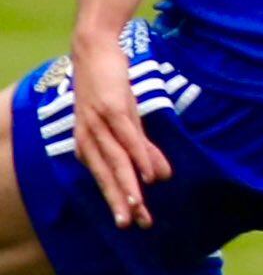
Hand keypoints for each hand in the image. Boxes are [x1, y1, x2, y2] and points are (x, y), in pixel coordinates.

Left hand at [67, 32, 171, 228]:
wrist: (94, 50)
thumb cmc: (110, 86)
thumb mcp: (128, 121)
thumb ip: (143, 149)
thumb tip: (161, 177)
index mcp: (89, 143)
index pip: (105, 179)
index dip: (119, 201)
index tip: (133, 223)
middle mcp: (90, 137)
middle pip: (107, 175)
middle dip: (120, 201)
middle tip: (133, 225)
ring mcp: (99, 123)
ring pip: (115, 161)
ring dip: (127, 185)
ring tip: (139, 206)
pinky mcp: (113, 109)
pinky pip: (127, 138)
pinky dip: (139, 157)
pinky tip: (150, 174)